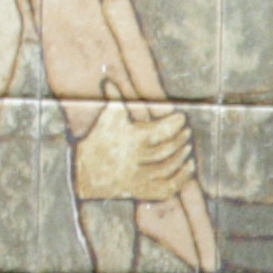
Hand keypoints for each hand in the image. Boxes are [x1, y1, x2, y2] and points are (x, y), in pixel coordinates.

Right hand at [69, 96, 198, 206]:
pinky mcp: (142, 191)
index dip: (174, 124)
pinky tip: (189, 166)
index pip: (160, 131)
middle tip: (187, 132)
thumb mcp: (107, 118)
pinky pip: (168, 187)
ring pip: (168, 168)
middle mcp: (135, 160)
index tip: (181, 118)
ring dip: (181, 157)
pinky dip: (182, 178)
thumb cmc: (99, 140)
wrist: (83, 172)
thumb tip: (110, 80)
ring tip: (187, 147)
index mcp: (130, 139)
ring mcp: (139, 178)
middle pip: (166, 150)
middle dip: (179, 140)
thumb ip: (113, 99)